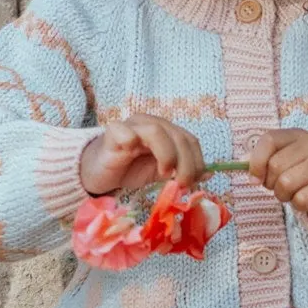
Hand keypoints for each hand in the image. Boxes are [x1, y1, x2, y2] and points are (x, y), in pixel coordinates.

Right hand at [80, 117, 205, 195]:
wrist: (99, 173)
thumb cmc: (130, 169)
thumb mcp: (161, 172)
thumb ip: (181, 171)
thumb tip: (208, 175)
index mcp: (166, 131)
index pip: (189, 140)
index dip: (197, 161)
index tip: (196, 182)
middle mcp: (151, 124)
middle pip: (177, 136)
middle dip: (186, 163)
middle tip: (183, 184)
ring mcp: (131, 126)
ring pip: (156, 130)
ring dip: (167, 154)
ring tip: (164, 174)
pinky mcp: (112, 133)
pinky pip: (124, 131)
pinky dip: (131, 140)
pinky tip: (132, 154)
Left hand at [249, 129, 307, 221]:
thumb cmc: (302, 174)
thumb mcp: (282, 160)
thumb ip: (262, 159)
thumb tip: (242, 163)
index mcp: (298, 135)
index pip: (269, 140)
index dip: (256, 161)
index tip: (255, 178)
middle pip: (276, 166)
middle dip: (271, 183)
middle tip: (280, 187)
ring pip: (287, 184)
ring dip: (284, 195)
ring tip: (293, 193)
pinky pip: (301, 200)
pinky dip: (298, 205)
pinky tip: (307, 199)